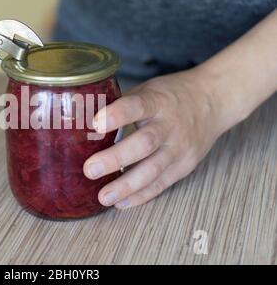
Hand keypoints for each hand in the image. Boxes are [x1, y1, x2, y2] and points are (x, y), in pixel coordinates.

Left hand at [84, 69, 228, 208]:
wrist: (212, 101)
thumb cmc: (171, 96)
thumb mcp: (148, 90)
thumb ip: (121, 105)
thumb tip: (82, 121)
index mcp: (157, 101)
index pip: (136, 106)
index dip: (116, 115)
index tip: (95, 124)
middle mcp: (170, 125)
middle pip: (144, 144)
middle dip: (116, 158)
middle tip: (90, 170)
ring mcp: (180, 147)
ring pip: (153, 169)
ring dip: (127, 186)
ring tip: (104, 197)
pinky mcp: (185, 165)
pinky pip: (162, 183)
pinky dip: (142, 195)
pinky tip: (122, 203)